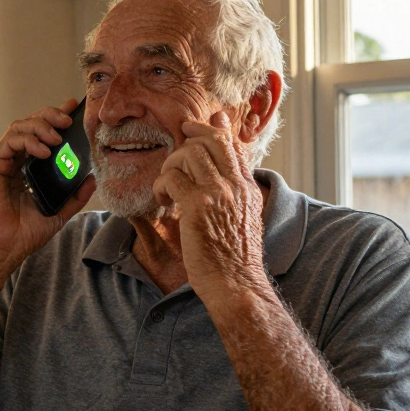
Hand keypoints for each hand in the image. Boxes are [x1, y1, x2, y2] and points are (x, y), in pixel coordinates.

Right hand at [0, 99, 96, 269]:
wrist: (0, 249)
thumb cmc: (22, 235)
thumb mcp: (58, 213)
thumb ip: (75, 196)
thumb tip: (93, 179)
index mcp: (27, 169)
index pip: (41, 135)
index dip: (56, 118)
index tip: (73, 110)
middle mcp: (13, 161)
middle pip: (30, 124)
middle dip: (50, 116)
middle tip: (68, 118)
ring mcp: (1, 162)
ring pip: (19, 127)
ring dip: (41, 126)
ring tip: (58, 136)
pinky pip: (10, 142)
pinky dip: (29, 141)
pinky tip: (44, 150)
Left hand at [152, 112, 267, 298]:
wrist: (237, 285)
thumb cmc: (236, 260)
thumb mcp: (245, 220)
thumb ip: (235, 195)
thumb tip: (225, 178)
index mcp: (248, 188)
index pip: (233, 145)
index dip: (213, 129)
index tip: (197, 124)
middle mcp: (236, 186)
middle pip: (212, 140)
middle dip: (189, 136)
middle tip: (174, 148)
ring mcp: (218, 194)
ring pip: (189, 153)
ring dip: (171, 164)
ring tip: (167, 185)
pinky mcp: (198, 206)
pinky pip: (171, 177)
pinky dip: (161, 184)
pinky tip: (162, 200)